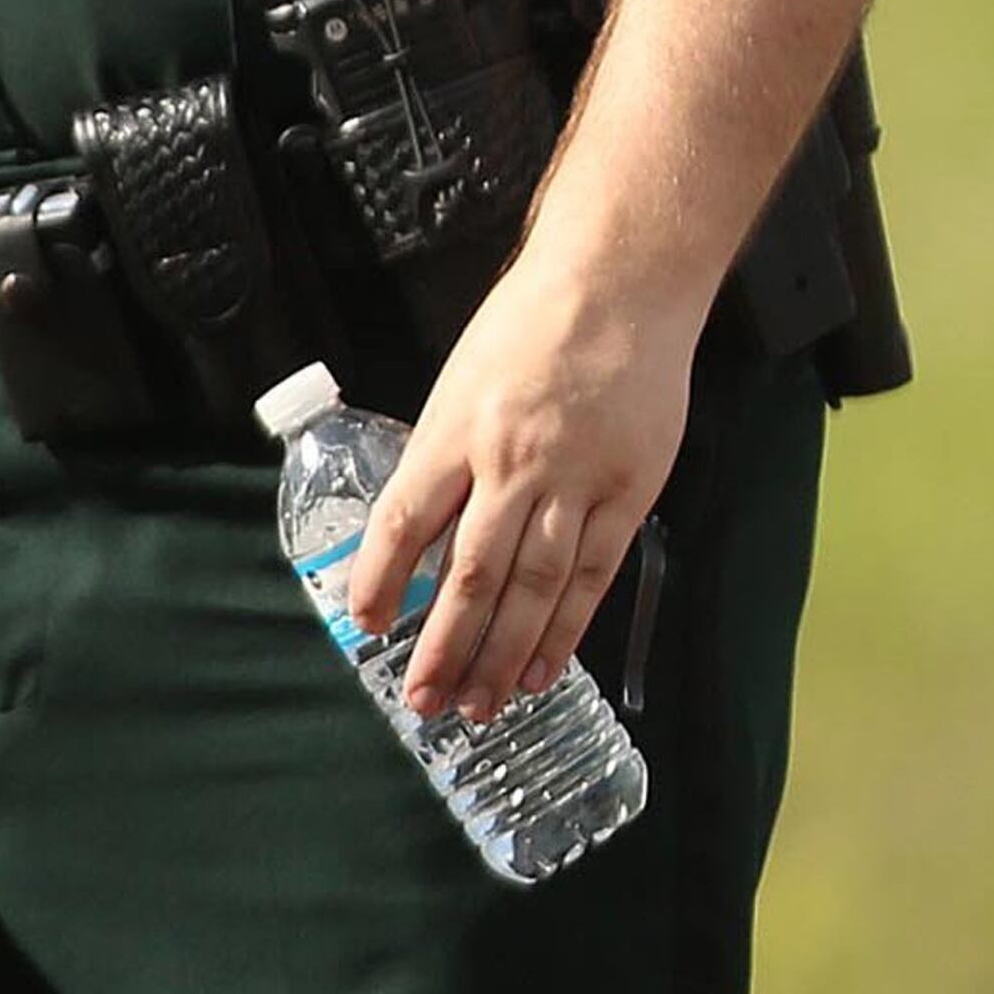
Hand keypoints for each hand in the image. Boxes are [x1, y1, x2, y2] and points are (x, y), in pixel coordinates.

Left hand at [346, 244, 703, 722]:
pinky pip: (590, 577)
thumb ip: (444, 454)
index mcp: (455, 431)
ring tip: (481, 705)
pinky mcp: (626, 495)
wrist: (616, 288)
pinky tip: (544, 668)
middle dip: (444, 646)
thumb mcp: (459, 380)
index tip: (366, 623)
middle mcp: (509, 465)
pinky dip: (565, 630)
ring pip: (531, 590)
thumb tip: (420, 529)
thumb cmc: (528, 324)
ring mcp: (572, 484)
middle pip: (469, 574)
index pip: (404, 521)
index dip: (383, 578)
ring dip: (503, 656)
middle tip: (423, 700)